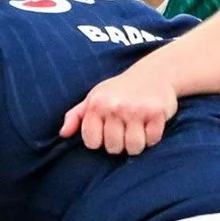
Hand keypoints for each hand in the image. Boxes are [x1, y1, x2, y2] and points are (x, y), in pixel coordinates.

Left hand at [62, 64, 177, 155]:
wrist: (155, 72)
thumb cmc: (121, 89)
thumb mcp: (95, 97)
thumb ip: (77, 116)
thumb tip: (63, 134)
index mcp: (97, 104)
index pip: (92, 142)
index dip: (101, 142)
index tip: (107, 132)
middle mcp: (114, 106)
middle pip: (113, 148)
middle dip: (120, 144)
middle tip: (126, 130)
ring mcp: (136, 110)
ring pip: (133, 148)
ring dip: (137, 144)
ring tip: (138, 130)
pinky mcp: (156, 113)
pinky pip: (152, 140)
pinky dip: (153, 137)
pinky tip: (151, 125)